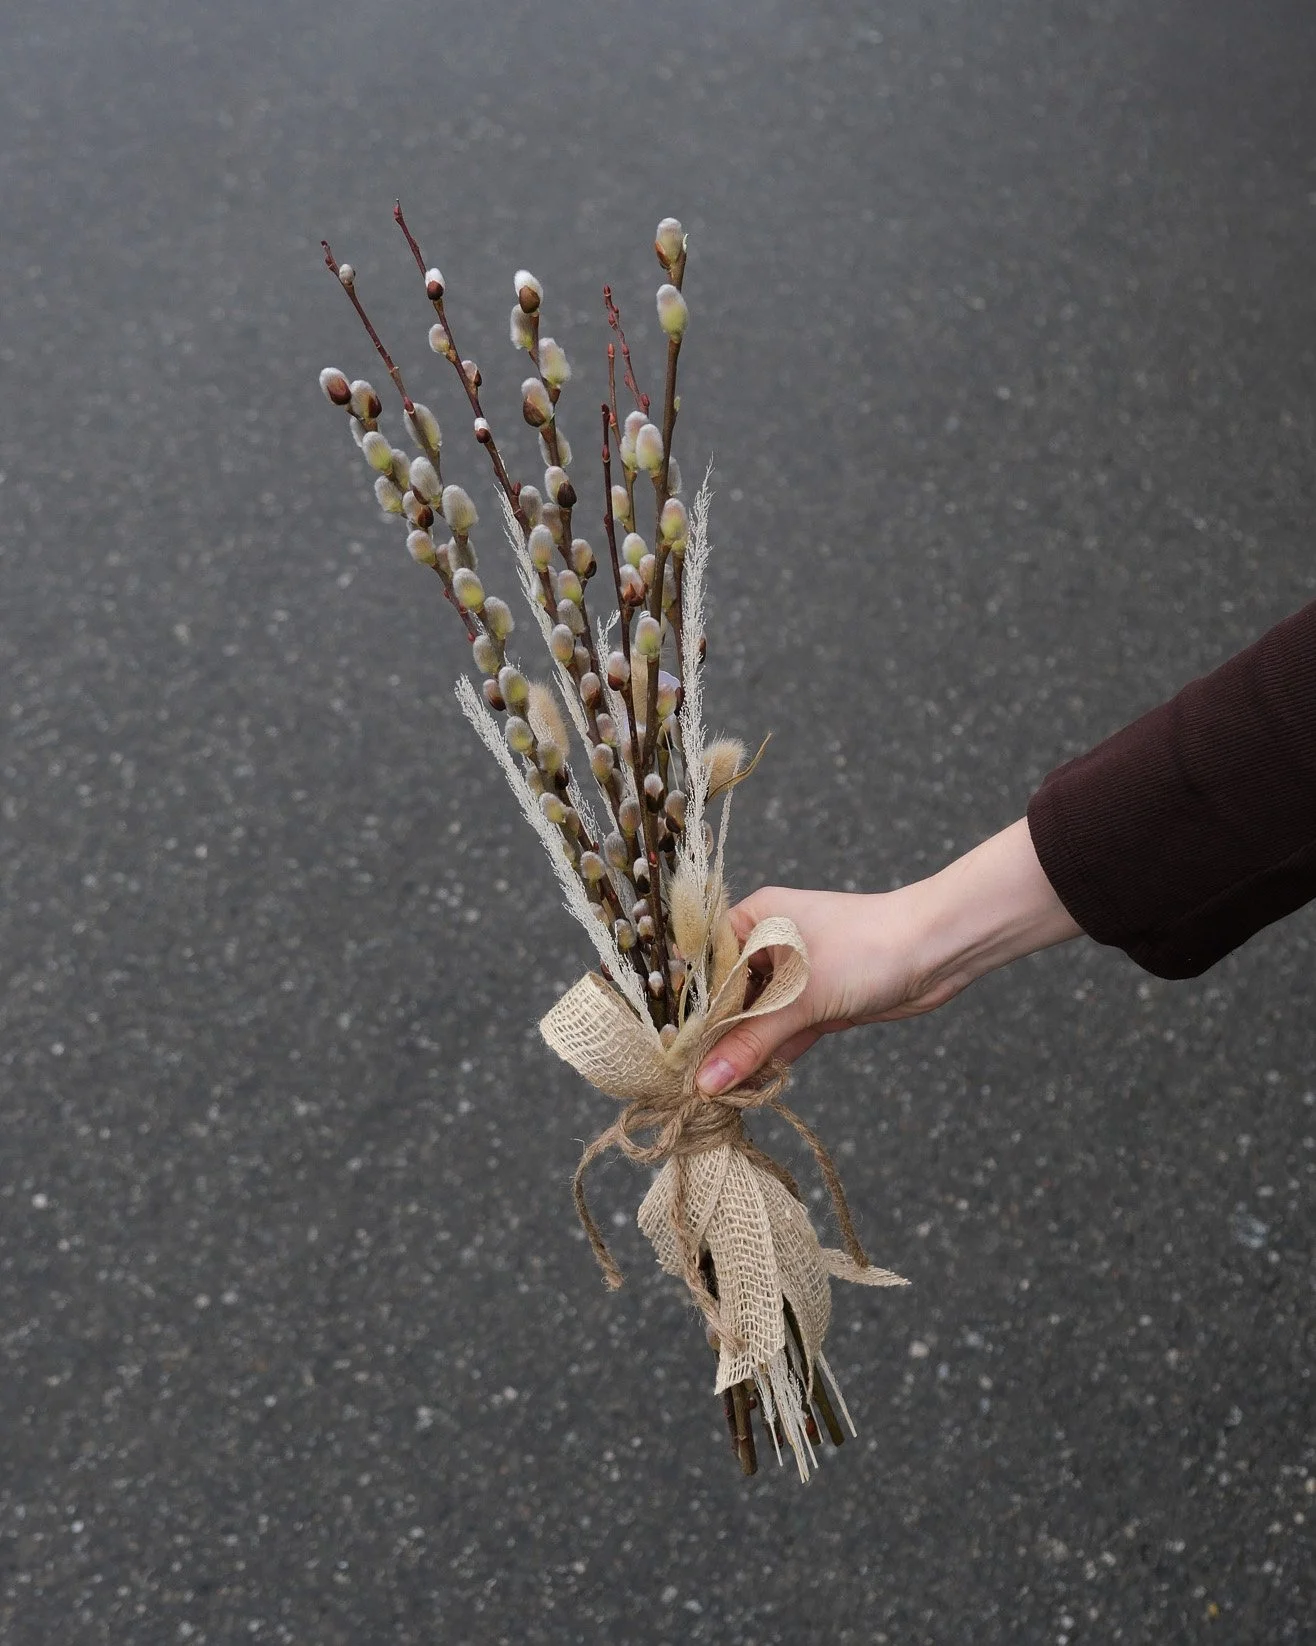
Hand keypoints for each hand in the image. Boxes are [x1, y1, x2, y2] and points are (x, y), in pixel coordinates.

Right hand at [695, 818, 1080, 1094]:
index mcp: (753, 919)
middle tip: (684, 1078)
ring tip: (712, 1091)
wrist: (939, 951)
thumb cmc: (867, 948)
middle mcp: (767, 944)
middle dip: (712, 1036)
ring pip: (754, 1018)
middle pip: (726, 996)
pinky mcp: (817, 1002)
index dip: (683, 1004)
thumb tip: (708, 1081)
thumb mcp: (801, 996)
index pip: (702, 963)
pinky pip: (781, 1032)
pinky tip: (748, 1085)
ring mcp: (794, 975)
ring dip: (742, 1051)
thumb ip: (752, 1039)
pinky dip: (771, 1056)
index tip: (663, 1044)